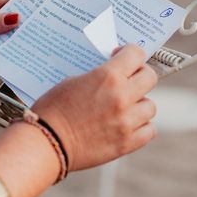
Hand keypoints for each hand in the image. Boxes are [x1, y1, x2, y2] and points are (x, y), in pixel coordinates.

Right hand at [32, 44, 157, 170]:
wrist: (45, 143)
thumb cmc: (52, 110)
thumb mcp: (72, 81)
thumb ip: (98, 77)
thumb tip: (112, 74)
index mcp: (107, 77)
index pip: (136, 54)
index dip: (131, 53)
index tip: (124, 57)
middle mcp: (122, 97)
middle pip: (150, 77)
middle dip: (140, 75)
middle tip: (130, 79)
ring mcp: (126, 122)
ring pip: (150, 106)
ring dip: (139, 104)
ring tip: (125, 107)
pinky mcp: (126, 143)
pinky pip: (149, 131)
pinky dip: (141, 127)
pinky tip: (128, 125)